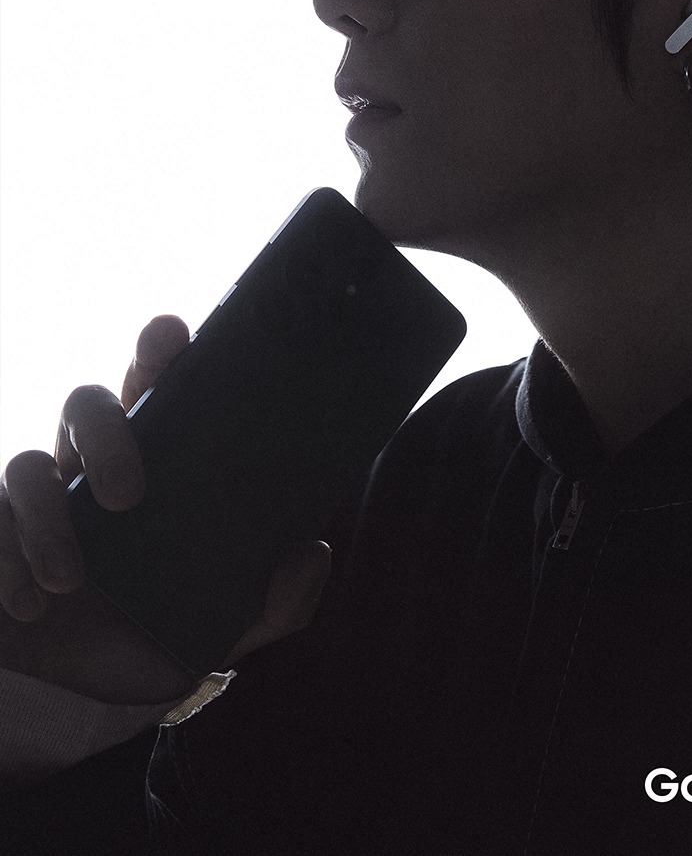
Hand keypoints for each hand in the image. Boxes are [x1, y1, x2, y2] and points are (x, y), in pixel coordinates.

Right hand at [0, 315, 330, 705]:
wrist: (68, 702)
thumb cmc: (143, 641)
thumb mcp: (218, 631)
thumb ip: (274, 604)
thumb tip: (315, 553)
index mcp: (149, 468)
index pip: (154, 389)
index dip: (157, 351)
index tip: (170, 335)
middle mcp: (87, 469)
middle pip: (86, 403)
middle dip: (105, 431)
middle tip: (128, 494)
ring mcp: (32, 500)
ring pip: (25, 465)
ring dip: (47, 522)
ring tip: (70, 583)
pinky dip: (4, 560)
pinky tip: (26, 604)